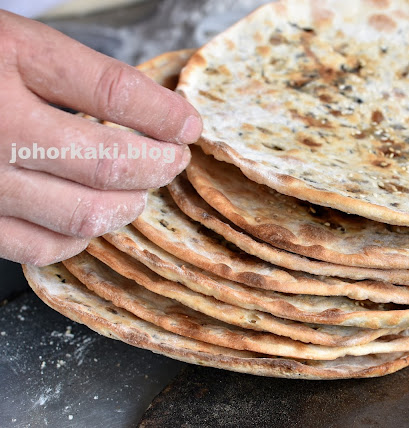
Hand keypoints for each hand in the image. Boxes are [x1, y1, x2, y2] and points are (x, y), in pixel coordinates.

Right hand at [0, 10, 201, 265]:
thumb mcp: (12, 42)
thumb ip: (78, 73)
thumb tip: (158, 112)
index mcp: (6, 60)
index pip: (113, 91)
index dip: (165, 114)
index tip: (189, 125)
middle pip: (108, 161)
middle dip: (159, 164)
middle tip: (174, 159)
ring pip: (84, 212)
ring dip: (128, 204)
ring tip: (140, 191)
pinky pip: (43, 247)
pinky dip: (81, 237)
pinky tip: (89, 218)